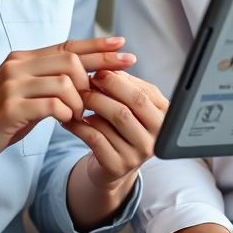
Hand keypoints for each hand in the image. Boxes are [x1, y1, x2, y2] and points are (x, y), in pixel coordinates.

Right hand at [0, 37, 135, 175]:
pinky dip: (66, 113)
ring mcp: (12, 86)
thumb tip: (83, 80)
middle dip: (97, 74)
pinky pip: (52, 105)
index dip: (98, 45)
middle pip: (71, 59)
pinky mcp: (10, 108)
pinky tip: (67, 121)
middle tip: (106, 93)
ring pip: (65, 81)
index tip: (123, 46)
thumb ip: (47, 84)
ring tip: (79, 116)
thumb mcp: (24, 97)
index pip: (68, 46)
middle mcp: (17, 66)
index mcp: (22, 60)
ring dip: (80, 102)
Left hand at [64, 70, 168, 190]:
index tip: (99, 70)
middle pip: (129, 107)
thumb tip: (108, 67)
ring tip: (77, 97)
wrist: (114, 166)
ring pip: (112, 122)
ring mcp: (137, 155)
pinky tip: (69, 118)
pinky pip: (95, 138)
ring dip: (91, 105)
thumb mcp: (130, 106)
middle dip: (105, 91)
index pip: (142, 94)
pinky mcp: (117, 166)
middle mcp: (155, 138)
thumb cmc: (122, 128)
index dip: (119, 80)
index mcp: (163, 118)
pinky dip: (79, 125)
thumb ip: (125, 86)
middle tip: (86, 82)